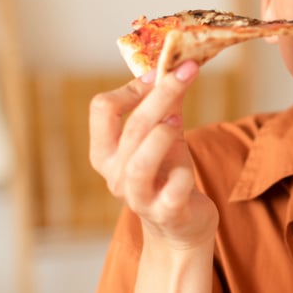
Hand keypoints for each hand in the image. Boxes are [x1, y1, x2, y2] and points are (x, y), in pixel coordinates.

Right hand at [89, 61, 218, 250]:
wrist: (180, 226)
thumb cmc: (167, 175)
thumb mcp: (164, 136)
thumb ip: (165, 105)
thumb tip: (175, 65)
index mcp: (105, 152)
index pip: (102, 109)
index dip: (132, 86)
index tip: (161, 73)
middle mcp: (116, 175)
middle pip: (131, 128)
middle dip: (161, 95)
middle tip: (187, 71)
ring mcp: (139, 197)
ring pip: (141, 162)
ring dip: (162, 135)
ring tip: (178, 121)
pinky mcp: (167, 213)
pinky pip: (172, 191)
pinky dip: (183, 175)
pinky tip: (189, 171)